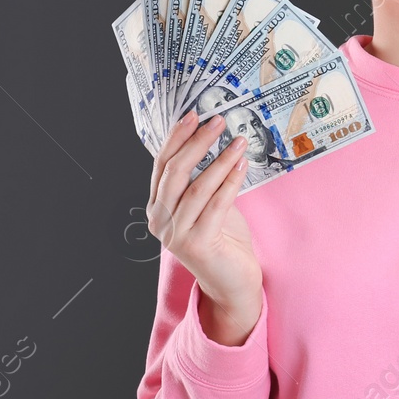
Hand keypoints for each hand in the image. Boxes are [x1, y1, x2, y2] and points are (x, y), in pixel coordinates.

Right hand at [145, 111, 263, 340]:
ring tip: (238, 141)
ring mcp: (176, 235)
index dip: (177, 138)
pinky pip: (216, 205)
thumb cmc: (222, 240)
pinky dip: (230, 182)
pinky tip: (242, 166)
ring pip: (197, 187)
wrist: (232, 283)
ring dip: (220, 160)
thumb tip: (212, 138)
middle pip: (175, 172)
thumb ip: (201, 179)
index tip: (194, 115)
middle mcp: (160, 221)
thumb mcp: (206, 204)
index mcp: (157, 208)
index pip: (162, 165)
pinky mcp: (198, 244)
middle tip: (218, 122)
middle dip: (197, 142)